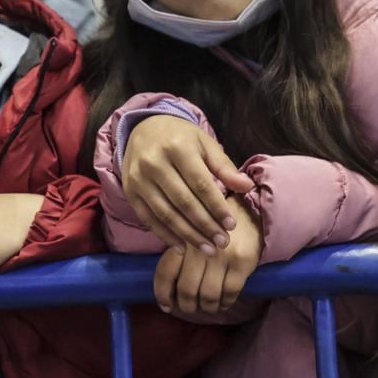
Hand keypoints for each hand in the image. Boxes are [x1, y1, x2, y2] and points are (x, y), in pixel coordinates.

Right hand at [121, 115, 256, 253]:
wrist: (144, 128)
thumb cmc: (180, 137)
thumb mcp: (204, 143)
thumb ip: (224, 166)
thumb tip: (247, 187)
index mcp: (178, 147)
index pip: (200, 184)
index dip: (217, 206)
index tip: (231, 225)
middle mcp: (155, 163)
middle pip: (184, 202)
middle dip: (205, 226)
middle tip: (223, 243)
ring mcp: (139, 179)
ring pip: (166, 214)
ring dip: (188, 235)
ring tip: (208, 249)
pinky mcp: (130, 192)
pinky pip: (148, 218)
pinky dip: (165, 235)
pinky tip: (182, 247)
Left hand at [153, 203, 262, 314]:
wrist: (250, 211)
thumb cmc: (215, 227)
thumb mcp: (192, 234)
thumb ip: (179, 254)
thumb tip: (167, 290)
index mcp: (183, 239)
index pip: (165, 272)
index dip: (162, 294)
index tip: (166, 306)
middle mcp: (200, 248)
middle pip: (187, 289)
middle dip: (187, 305)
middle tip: (190, 307)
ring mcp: (222, 255)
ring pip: (208, 295)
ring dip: (207, 307)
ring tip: (208, 307)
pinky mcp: (242, 261)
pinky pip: (230, 292)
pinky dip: (226, 302)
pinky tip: (224, 302)